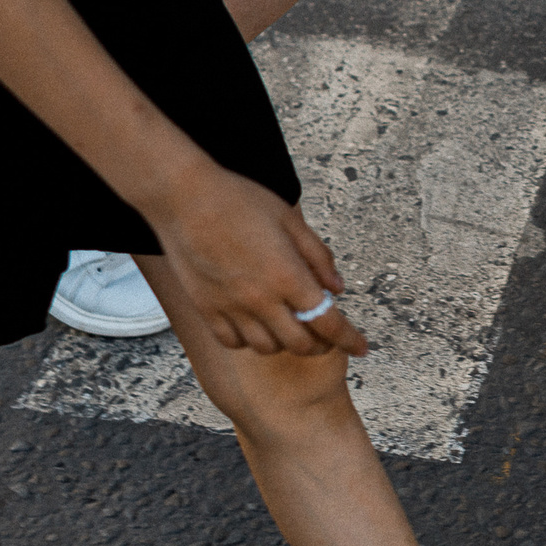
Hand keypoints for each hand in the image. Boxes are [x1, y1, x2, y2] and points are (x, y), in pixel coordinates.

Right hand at [149, 165, 369, 357]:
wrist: (183, 197)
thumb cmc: (239, 200)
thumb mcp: (290, 220)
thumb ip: (318, 257)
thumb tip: (337, 289)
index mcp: (287, 275)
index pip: (329, 322)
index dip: (350, 340)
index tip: (362, 348)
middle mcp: (260, 298)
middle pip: (301, 344)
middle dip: (321, 344)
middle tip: (324, 334)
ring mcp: (230, 307)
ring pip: (267, 348)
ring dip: (286, 343)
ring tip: (290, 326)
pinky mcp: (206, 308)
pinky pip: (233, 342)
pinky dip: (250, 340)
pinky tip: (256, 325)